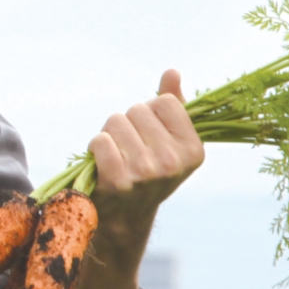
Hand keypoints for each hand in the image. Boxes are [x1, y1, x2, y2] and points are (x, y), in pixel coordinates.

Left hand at [87, 68, 205, 246]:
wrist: (125, 216)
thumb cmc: (147, 169)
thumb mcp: (168, 139)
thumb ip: (172, 104)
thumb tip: (172, 72)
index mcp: (193, 150)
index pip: (165, 102)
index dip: (151, 113)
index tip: (150, 135)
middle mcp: (174, 163)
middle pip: (138, 109)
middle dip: (128, 123)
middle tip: (129, 148)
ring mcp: (147, 173)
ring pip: (116, 121)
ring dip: (109, 134)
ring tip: (116, 156)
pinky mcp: (120, 182)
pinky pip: (100, 141)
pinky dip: (95, 147)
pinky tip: (102, 163)